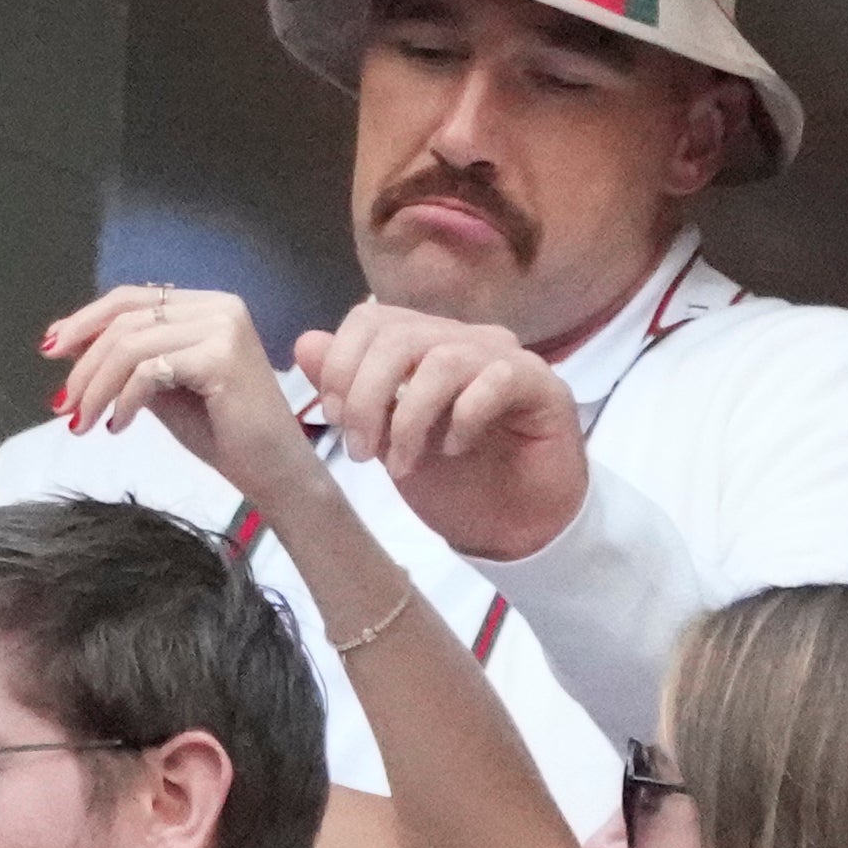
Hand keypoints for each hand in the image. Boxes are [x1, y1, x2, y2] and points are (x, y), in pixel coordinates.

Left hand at [43, 286, 323, 510]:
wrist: (273, 472)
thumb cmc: (223, 434)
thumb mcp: (164, 388)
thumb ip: (127, 362)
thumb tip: (68, 346)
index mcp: (206, 306)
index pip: (131, 299)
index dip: (85, 320)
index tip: (51, 350)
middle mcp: (218, 306)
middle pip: (125, 319)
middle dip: (84, 363)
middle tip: (62, 404)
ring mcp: (223, 326)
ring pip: (131, 345)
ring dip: (96, 387)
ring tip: (83, 422)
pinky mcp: (222, 356)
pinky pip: (150, 370)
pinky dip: (124, 399)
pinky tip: (118, 426)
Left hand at [297, 304, 586, 561]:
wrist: (515, 528)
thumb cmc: (453, 481)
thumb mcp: (385, 440)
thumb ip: (350, 391)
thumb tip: (305, 343)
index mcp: (422, 344)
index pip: (370, 319)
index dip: (340, 365)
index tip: (333, 419)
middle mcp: (463, 339)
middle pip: (398, 337)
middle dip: (366, 397)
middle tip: (362, 453)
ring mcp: (505, 358)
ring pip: (442, 359)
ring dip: (409, 418)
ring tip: (401, 466)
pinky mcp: (542, 385)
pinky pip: (496, 380)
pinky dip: (464, 418)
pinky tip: (455, 450)